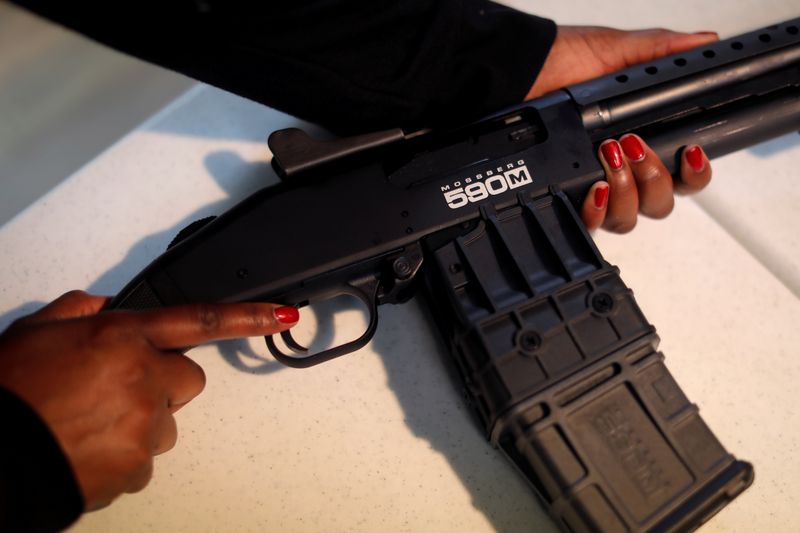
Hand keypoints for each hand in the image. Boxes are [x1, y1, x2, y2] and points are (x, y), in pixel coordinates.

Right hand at [0, 290, 298, 509]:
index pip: (200, 320)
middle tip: (116, 389)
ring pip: (167, 420)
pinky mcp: (139, 466)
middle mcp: (143, 377)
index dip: (247, 318)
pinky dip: (125, 454)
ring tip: (91, 422)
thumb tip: (105, 307)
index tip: (283, 315)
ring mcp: (145, 425)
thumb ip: (81, 311)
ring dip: (142, 420)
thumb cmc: (6, 391)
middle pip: (188, 379)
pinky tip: (89, 447)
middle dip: (162, 382)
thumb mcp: (36, 331)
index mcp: (121, 337)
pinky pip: (148, 458)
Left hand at [527, 26, 717, 231]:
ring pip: (627, 219)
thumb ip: (660, 51)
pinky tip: (594, 188)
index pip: (683, 177)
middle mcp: (621, 174)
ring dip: (626, 191)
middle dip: (654, 178)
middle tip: (633, 145)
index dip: (695, 174)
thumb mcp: (614, 51)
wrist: (519, 72)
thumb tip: (703, 44)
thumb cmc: (560, 64)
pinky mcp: (565, 199)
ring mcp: (593, 189)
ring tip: (608, 156)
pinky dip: (596, 212)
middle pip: (659, 204)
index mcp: (643, 145)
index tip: (690, 152)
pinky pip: (590, 226)